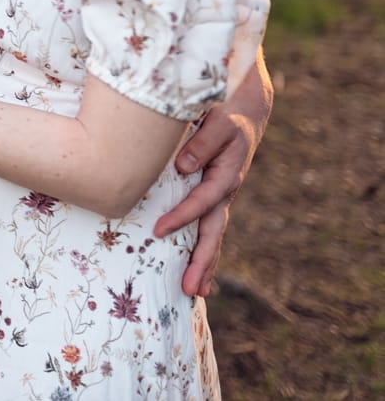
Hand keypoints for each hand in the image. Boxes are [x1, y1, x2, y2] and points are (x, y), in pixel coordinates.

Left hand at [153, 56, 272, 296]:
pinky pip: (206, 225)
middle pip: (213, 231)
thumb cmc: (227, 113)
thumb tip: (184, 167)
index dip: (181, 217)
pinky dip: (202, 248)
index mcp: (227, 173)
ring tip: (194, 291)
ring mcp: (219, 195)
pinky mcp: (211, 194)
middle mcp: (225, 189)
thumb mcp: (219, 121)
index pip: (202, 202)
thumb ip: (204, 142)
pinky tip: (193, 268)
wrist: (244, 109)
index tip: (157, 231)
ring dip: (204, 262)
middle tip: (190, 289)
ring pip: (212, 234)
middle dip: (202, 260)